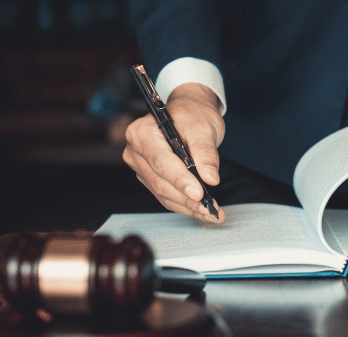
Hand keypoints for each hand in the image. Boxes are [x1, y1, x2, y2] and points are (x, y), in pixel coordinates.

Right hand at [123, 83, 225, 222]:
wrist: (189, 112)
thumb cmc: (192, 114)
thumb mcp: (203, 127)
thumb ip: (205, 153)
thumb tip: (210, 178)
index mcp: (142, 133)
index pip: (160, 161)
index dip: (179, 179)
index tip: (199, 193)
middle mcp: (136, 151)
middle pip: (160, 181)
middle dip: (187, 198)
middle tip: (210, 208)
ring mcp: (141, 166)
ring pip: (163, 193)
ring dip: (188, 206)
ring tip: (211, 213)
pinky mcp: (150, 178)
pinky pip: (166, 196)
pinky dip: (185, 205)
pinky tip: (202, 211)